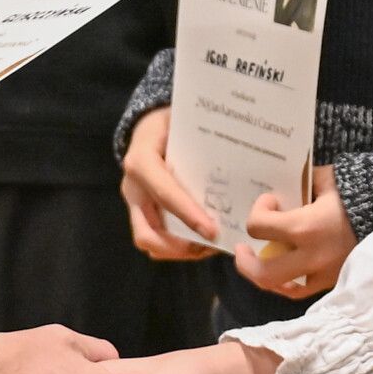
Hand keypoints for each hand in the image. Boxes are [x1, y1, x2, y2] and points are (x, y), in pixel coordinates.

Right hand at [119, 106, 217, 260]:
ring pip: (148, 241)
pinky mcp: (140, 211)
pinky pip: (153, 238)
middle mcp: (132, 187)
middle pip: (147, 232)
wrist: (150, 126)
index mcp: (141, 161)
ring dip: (179, 250)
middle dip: (180, 246)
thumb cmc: (170, 123)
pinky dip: (176, 246)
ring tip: (210, 247)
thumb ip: (200, 142)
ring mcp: (134, 203)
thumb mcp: (182, 123)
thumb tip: (239, 159)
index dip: (189, 215)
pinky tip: (202, 241)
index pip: (165, 194)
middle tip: (212, 245)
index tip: (213, 231)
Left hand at [234, 168, 353, 298]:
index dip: (258, 211)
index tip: (271, 202)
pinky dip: (288, 283)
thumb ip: (306, 179)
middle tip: (242, 249)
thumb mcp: (330, 180)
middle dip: (245, 262)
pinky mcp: (333, 282)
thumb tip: (291, 178)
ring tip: (260, 262)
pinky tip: (285, 272)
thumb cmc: (362, 195)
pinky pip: (302, 290)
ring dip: (264, 275)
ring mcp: (323, 273)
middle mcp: (311, 256)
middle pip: (262, 273)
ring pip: (280, 288)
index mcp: (306, 227)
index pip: (259, 227)